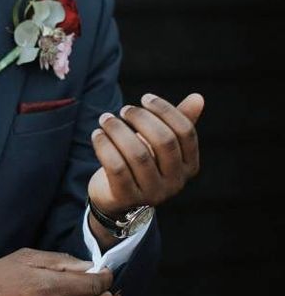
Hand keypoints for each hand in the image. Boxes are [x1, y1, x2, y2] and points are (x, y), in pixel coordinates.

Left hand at [87, 93, 203, 215]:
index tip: (145, 98)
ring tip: (105, 119)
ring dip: (118, 130)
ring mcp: (152, 193)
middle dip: (141, 119)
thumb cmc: (140, 163)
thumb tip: (198, 97)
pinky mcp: (127, 198)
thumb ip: (177, 122)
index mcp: (189, 166)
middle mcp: (175, 182)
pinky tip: (97, 135)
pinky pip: (116, 168)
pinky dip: (105, 147)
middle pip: (164, 141)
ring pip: (138, 154)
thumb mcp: (158, 144)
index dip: (166, 111)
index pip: (185, 132)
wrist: (115, 198)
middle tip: (123, 109)